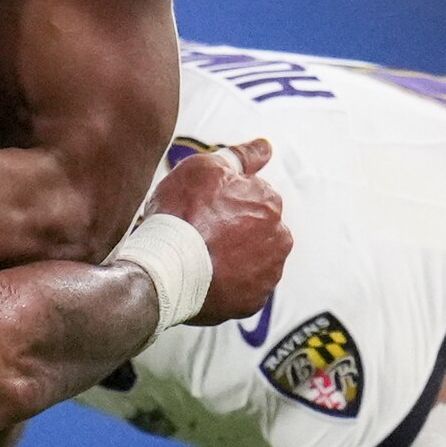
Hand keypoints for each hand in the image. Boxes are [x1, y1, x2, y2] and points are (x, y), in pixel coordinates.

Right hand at [143, 138, 290, 324]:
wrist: (166, 270)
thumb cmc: (181, 214)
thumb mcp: (203, 169)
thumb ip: (240, 156)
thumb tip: (266, 145)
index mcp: (269, 202)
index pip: (251, 194)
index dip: (222, 199)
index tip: (200, 207)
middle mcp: (279, 237)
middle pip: (255, 227)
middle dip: (233, 228)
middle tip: (197, 232)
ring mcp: (268, 273)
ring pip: (251, 258)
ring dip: (232, 256)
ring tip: (198, 257)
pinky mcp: (253, 301)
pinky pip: (241, 288)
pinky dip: (226, 282)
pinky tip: (202, 276)